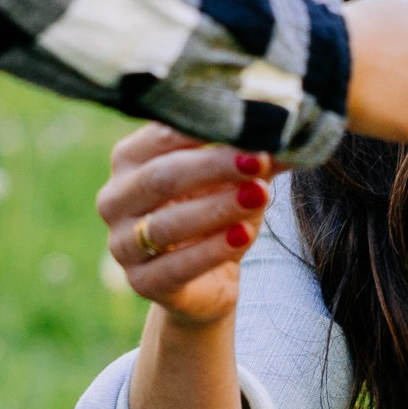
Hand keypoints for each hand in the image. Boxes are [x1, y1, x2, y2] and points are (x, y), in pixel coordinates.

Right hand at [97, 124, 273, 324]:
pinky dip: (212, 250)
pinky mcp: (141, 282)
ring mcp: (122, 243)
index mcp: (130, 160)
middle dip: (214, 167)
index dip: (206, 129)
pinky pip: (176, 266)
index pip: (163, 135)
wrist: (206, 282)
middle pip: (162, 176)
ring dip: (218, 207)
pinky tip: (244, 235)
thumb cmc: (215, 214)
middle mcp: (115, 199)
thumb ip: (255, 157)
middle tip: (258, 159)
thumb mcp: (236, 181)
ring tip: (259, 195)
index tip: (250, 126)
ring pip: (168, 223)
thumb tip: (292, 134)